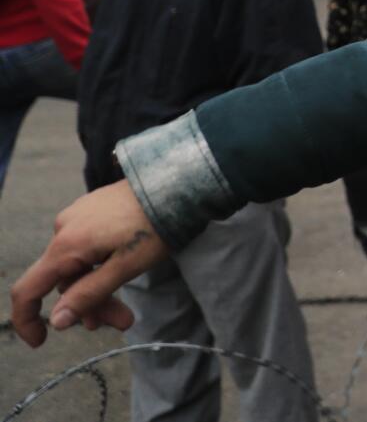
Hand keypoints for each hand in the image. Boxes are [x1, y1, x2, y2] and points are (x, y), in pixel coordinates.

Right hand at [9, 181, 167, 346]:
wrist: (178, 185)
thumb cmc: (155, 226)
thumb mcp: (126, 267)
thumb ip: (89, 295)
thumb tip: (56, 321)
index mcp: (66, 244)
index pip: (28, 290)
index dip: (27, 320)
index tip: (41, 342)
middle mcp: (64, 228)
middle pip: (64, 280)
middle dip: (90, 305)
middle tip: (122, 322)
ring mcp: (79, 216)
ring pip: (79, 266)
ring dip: (99, 289)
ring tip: (128, 312)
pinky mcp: (93, 210)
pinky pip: (87, 247)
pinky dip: (101, 267)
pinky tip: (122, 274)